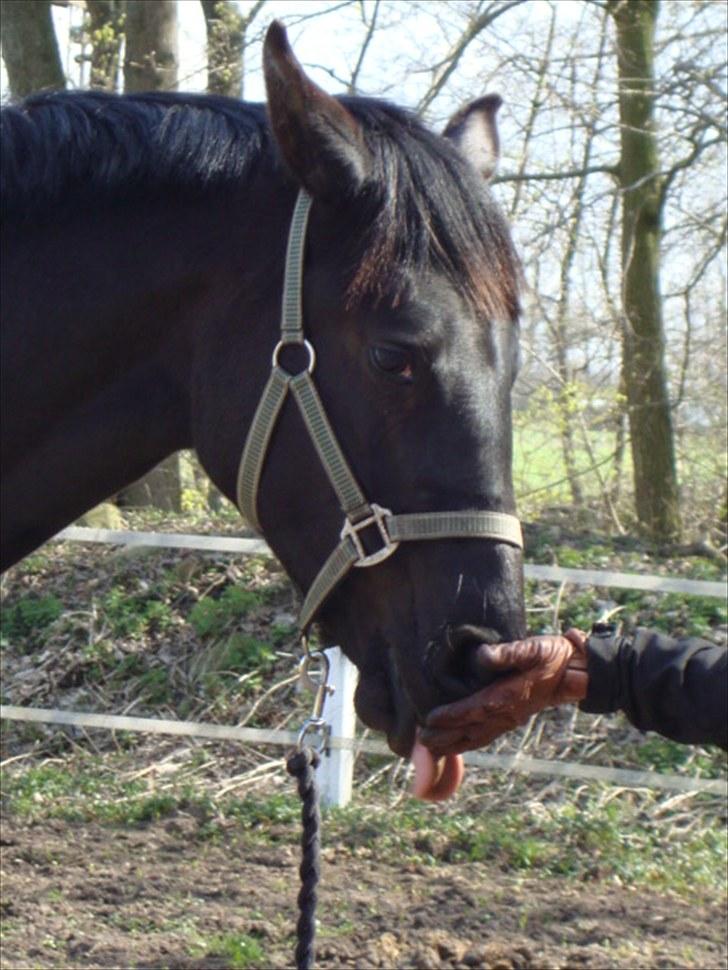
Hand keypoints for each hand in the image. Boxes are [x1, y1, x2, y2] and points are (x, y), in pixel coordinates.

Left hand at [419, 629, 588, 754]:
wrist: (575, 673)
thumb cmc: (552, 657)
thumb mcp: (533, 648)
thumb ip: (508, 653)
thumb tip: (482, 656)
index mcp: (509, 696)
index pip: (474, 709)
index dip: (451, 715)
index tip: (429, 720)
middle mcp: (507, 713)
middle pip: (471, 729)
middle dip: (445, 736)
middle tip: (420, 742)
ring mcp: (510, 719)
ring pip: (477, 737)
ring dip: (453, 744)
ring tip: (430, 750)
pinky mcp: (512, 719)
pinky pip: (486, 735)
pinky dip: (468, 742)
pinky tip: (456, 744)